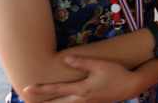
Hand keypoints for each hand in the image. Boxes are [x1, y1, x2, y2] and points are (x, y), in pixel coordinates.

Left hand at [23, 55, 140, 102]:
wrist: (131, 86)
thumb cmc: (117, 73)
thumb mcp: (101, 65)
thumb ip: (82, 62)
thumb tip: (65, 59)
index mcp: (82, 89)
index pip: (57, 90)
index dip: (41, 89)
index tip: (27, 89)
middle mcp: (81, 100)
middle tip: (26, 100)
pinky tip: (60, 102)